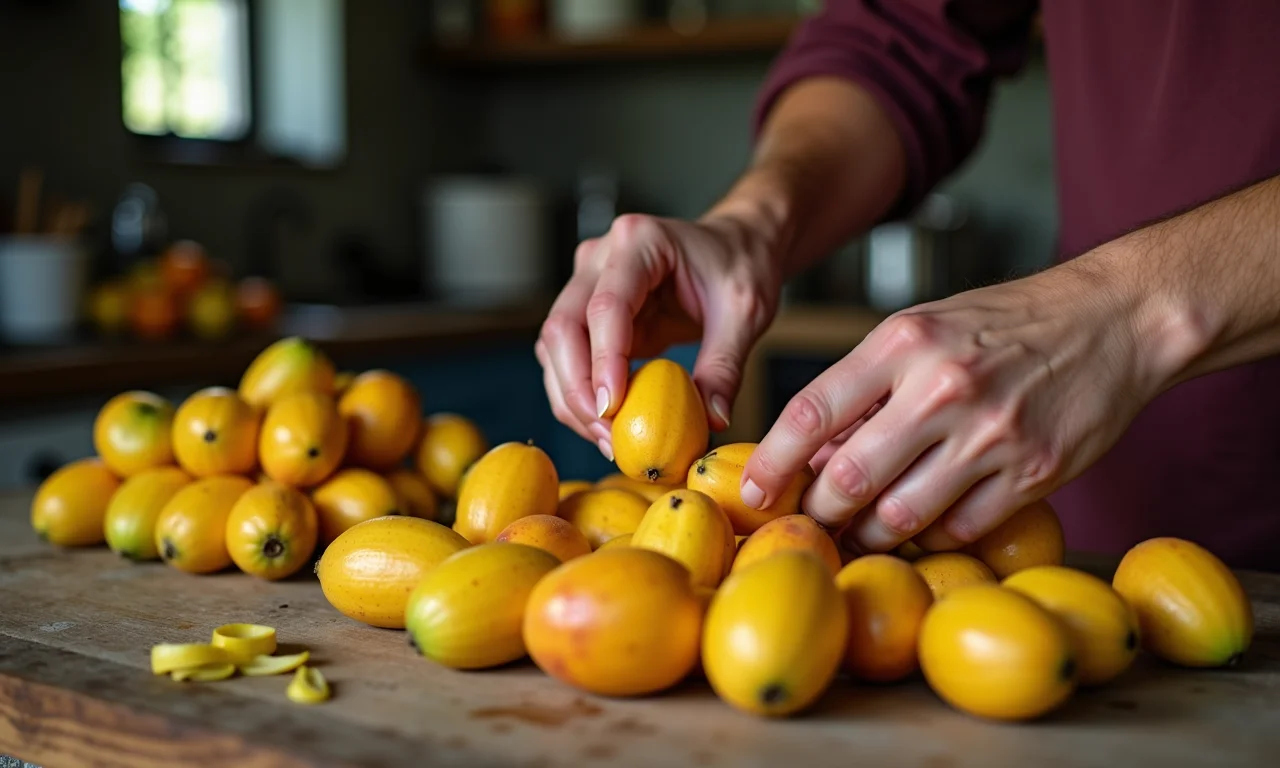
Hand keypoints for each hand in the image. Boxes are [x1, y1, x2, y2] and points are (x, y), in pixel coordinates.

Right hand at [536, 212, 780, 457]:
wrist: (734, 247)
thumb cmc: (740, 265)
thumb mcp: (745, 313)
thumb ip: (725, 366)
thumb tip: (712, 420)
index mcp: (640, 243)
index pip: (606, 306)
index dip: (604, 360)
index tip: (611, 409)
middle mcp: (601, 259)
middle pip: (563, 327)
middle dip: (578, 389)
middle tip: (609, 436)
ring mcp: (588, 285)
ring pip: (555, 348)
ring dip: (573, 398)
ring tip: (610, 439)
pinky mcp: (589, 315)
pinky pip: (569, 360)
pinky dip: (581, 396)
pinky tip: (607, 425)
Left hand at [741, 261, 1162, 552]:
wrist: (1114, 320)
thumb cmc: (1004, 324)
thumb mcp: (923, 330)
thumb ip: (867, 387)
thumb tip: (812, 456)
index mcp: (904, 342)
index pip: (812, 411)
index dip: (770, 461)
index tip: (751, 492)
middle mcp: (944, 387)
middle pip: (849, 477)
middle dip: (817, 512)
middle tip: (809, 522)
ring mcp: (992, 434)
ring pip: (902, 515)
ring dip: (871, 534)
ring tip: (861, 530)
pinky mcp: (1035, 472)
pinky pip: (961, 528)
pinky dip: (934, 535)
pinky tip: (928, 521)